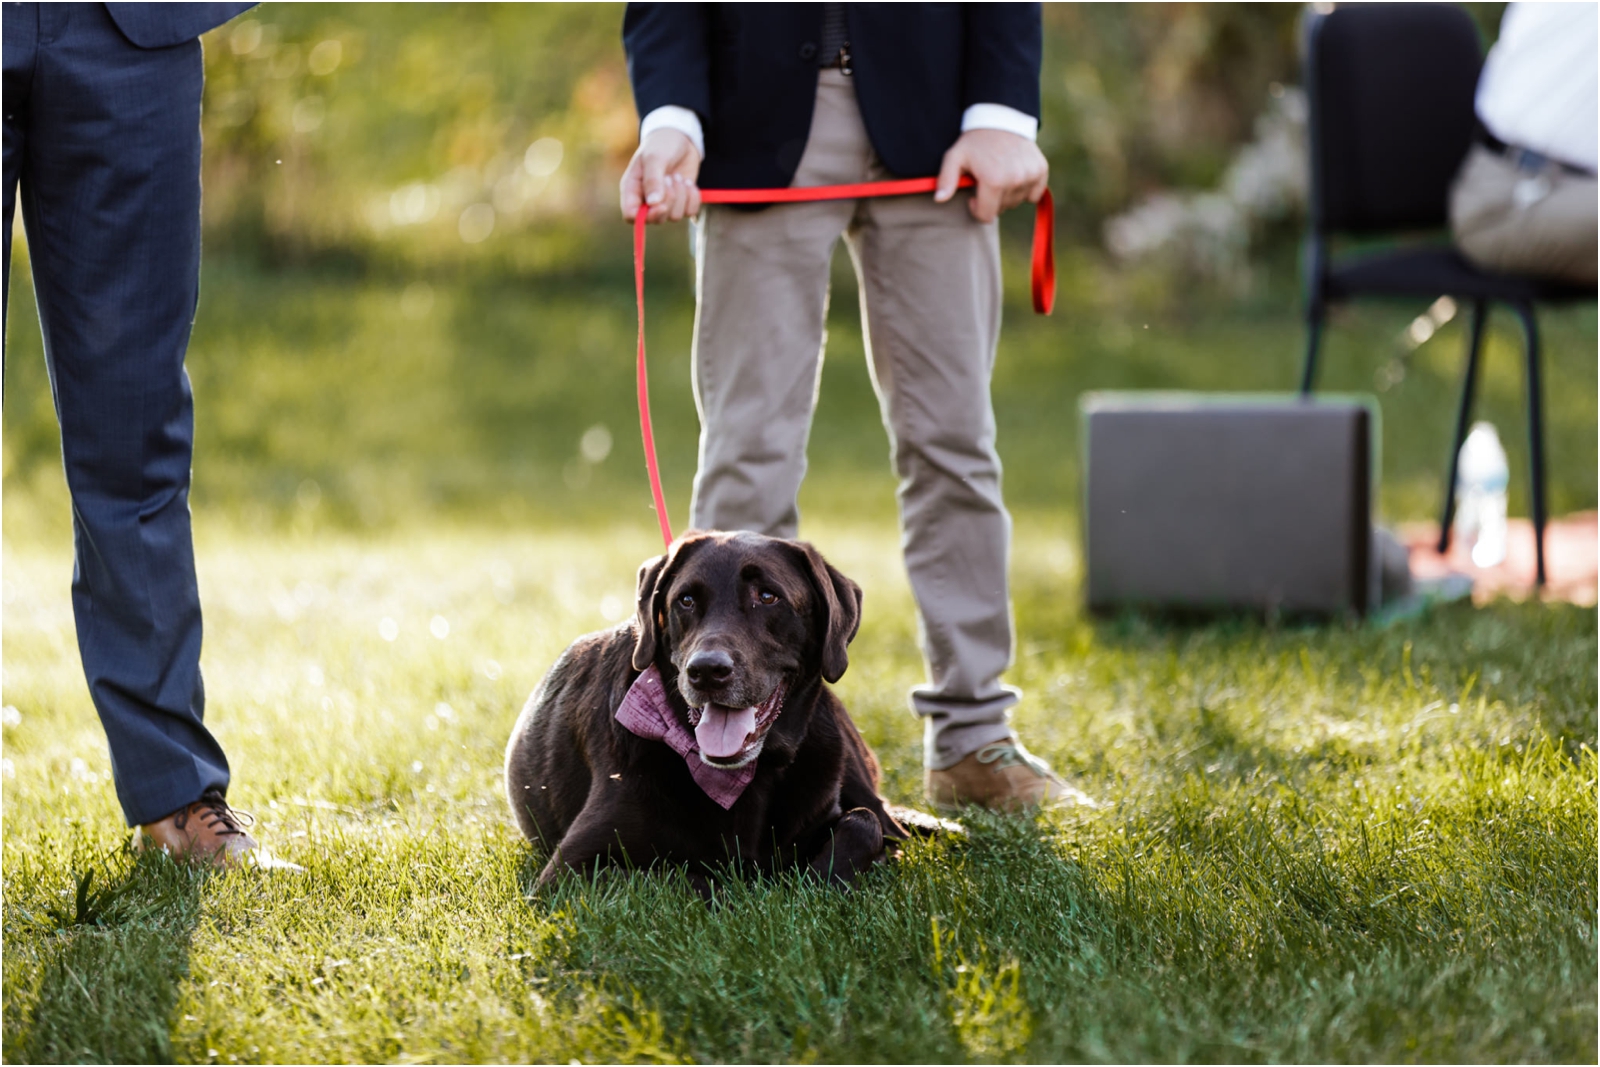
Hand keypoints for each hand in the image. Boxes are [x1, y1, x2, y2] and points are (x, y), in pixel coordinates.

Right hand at [620, 128, 701, 223]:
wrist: (681, 138)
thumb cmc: (661, 144)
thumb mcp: (655, 157)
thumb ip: (653, 180)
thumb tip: (654, 204)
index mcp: (632, 189)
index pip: (631, 216)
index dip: (646, 216)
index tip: (660, 205)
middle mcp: (646, 200)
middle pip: (656, 219)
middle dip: (669, 199)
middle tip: (670, 177)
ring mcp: (664, 202)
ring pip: (674, 216)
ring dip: (681, 195)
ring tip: (678, 176)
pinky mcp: (681, 202)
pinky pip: (690, 212)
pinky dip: (693, 197)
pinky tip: (688, 182)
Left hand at [934, 128, 1048, 223]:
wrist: (1000, 118)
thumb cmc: (975, 141)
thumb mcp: (955, 157)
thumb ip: (946, 179)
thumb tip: (939, 199)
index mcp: (994, 181)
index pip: (986, 215)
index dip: (977, 209)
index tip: (973, 195)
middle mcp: (1015, 180)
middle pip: (1001, 209)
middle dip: (991, 200)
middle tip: (986, 180)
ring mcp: (1030, 175)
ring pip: (1017, 202)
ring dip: (1007, 195)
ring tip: (1000, 175)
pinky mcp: (1041, 171)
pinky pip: (1033, 195)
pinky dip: (1025, 190)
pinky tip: (1015, 176)